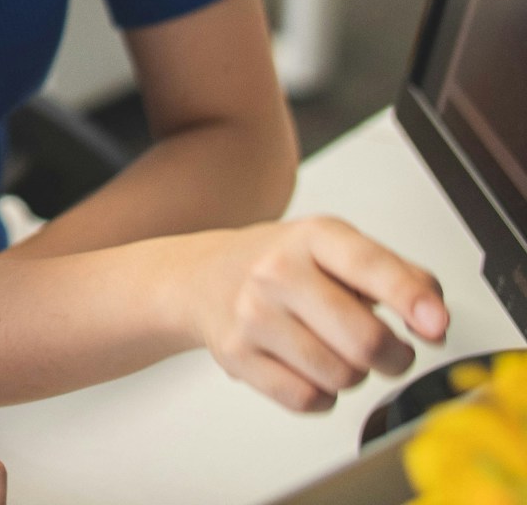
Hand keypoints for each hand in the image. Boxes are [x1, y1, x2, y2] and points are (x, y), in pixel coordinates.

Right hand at [187, 215, 449, 411]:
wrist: (203, 277)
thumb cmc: (283, 265)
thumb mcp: (337, 249)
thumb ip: (398, 276)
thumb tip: (434, 322)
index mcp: (312, 237)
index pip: (368, 266)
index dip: (408, 298)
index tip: (435, 325)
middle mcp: (276, 271)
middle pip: (363, 340)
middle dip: (394, 357)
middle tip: (390, 351)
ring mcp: (252, 314)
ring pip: (340, 377)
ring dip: (354, 375)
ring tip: (336, 352)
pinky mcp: (236, 355)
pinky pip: (307, 399)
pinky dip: (322, 396)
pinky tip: (309, 369)